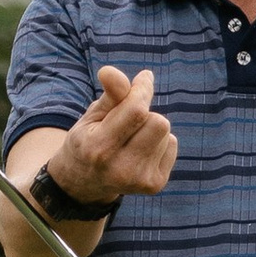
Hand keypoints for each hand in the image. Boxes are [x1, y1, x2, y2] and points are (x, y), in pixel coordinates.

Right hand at [53, 65, 178, 205]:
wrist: (85, 182)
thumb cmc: (89, 139)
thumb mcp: (92, 116)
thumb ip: (108, 95)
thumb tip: (110, 71)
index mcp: (98, 148)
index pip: (136, 111)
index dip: (143, 90)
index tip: (145, 76)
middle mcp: (120, 169)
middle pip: (158, 122)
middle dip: (146, 112)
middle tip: (127, 119)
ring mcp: (140, 180)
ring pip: (166, 133)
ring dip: (151, 128)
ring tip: (130, 138)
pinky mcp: (154, 185)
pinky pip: (171, 145)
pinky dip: (159, 142)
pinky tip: (139, 151)